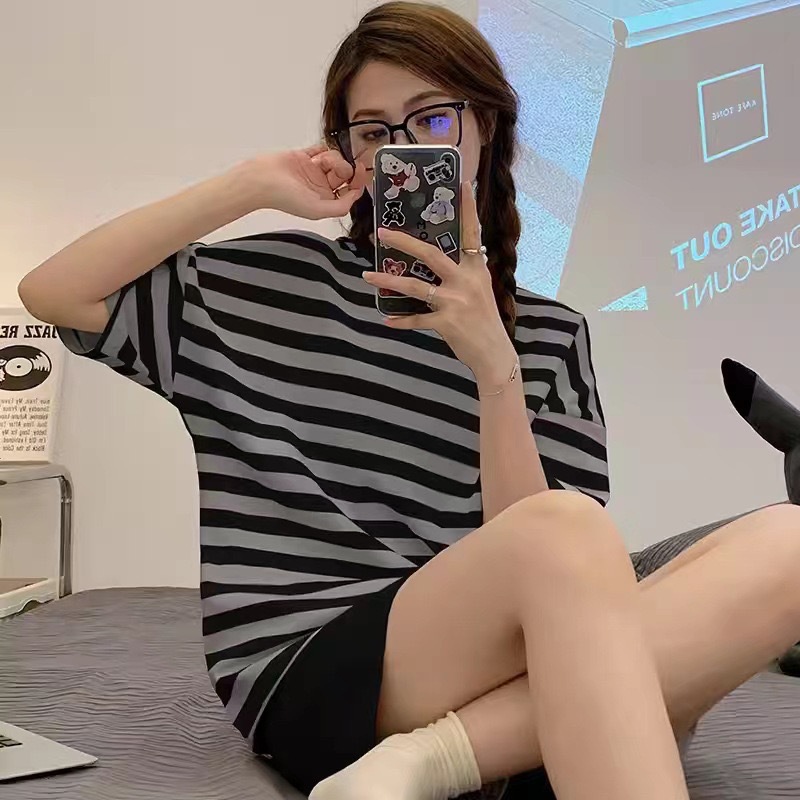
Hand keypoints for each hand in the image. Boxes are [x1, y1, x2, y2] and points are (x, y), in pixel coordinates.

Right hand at [233, 145, 367, 220]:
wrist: (262, 179)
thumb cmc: (284, 197)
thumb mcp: (318, 210)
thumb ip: (340, 207)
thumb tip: (355, 196)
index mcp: (325, 201)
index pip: (350, 191)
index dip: (358, 181)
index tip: (360, 170)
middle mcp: (321, 187)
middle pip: (344, 174)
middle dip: (343, 168)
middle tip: (334, 167)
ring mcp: (313, 171)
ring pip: (334, 160)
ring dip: (331, 158)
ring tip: (318, 162)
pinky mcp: (305, 157)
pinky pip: (321, 149)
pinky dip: (322, 149)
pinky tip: (316, 154)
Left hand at [364, 182, 517, 387]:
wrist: (494, 354)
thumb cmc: (485, 321)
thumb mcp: (480, 290)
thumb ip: (465, 274)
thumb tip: (440, 262)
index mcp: (476, 269)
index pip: (472, 233)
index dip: (468, 209)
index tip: (463, 184)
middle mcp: (466, 281)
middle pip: (431, 255)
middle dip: (404, 242)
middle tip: (381, 233)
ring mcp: (455, 302)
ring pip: (414, 286)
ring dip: (388, 281)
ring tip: (367, 276)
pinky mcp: (447, 323)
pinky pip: (416, 319)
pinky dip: (401, 321)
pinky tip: (387, 320)